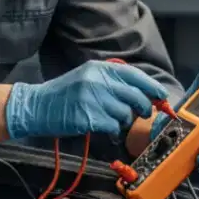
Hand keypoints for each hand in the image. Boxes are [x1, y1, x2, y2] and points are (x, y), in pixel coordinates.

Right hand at [5, 60, 166, 140]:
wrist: (36, 106)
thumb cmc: (64, 94)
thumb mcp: (87, 77)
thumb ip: (112, 81)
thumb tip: (143, 93)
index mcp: (99, 68)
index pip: (135, 75)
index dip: (152, 87)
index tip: (162, 96)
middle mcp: (97, 80)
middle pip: (135, 96)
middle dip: (144, 108)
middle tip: (142, 114)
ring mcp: (92, 98)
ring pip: (125, 114)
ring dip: (123, 121)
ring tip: (111, 120)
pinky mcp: (88, 117)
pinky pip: (113, 127)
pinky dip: (112, 130)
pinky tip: (102, 127)